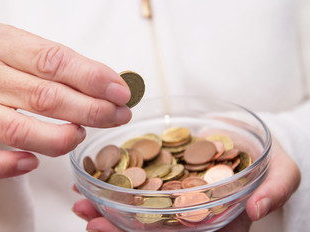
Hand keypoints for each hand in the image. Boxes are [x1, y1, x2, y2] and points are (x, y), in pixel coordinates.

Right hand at [0, 22, 130, 178]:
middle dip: (90, 111)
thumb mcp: (29, 50)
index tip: (120, 93)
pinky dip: (8, 166)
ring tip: (80, 135)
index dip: (92, 79)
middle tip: (117, 116)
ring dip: (60, 138)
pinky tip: (33, 162)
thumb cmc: (3, 63)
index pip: (53, 61)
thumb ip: (68, 67)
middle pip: (43, 98)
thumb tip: (113, 88)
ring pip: (18, 131)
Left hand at [72, 140, 299, 230]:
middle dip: (116, 225)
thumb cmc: (268, 159)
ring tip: (81, 200)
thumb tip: (258, 208)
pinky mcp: (166, 169)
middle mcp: (191, 209)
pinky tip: (93, 176)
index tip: (111, 231)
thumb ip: (275, 189)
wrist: (254, 139)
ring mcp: (176, 190)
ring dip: (108, 204)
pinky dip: (116, 179)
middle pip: (151, 224)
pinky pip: (139, 178)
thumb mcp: (281, 172)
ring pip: (140, 204)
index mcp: (215, 218)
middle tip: (87, 217)